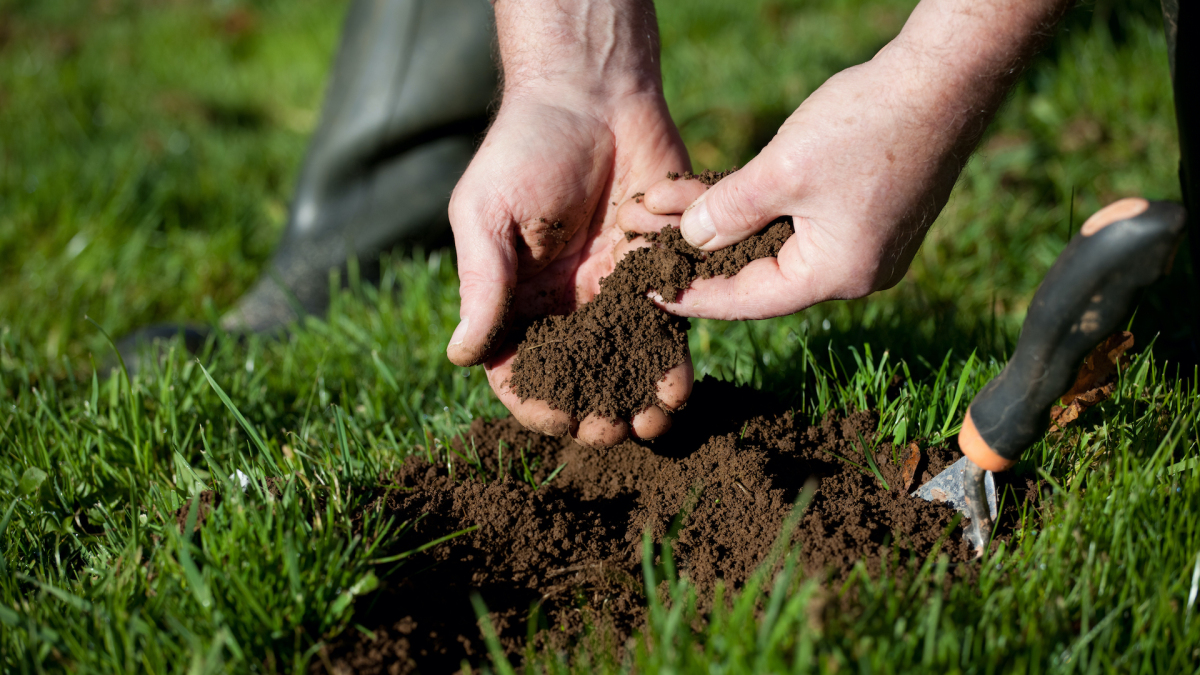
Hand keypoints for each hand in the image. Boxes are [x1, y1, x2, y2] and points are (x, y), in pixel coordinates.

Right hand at [445, 87, 693, 446]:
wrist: (592, 93)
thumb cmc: (524, 147)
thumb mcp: (487, 214)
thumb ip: (481, 284)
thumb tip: (460, 357)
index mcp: (514, 297)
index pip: (518, 368)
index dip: (535, 401)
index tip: (557, 418)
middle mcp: (563, 302)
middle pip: (578, 377)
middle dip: (594, 411)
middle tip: (612, 432)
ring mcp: (612, 289)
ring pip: (626, 361)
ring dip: (638, 398)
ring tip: (654, 423)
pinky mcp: (656, 269)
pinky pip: (667, 324)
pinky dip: (672, 358)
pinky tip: (679, 384)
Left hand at [618, 0, 1071, 320]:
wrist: (942, 79)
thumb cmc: (867, 124)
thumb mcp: (782, 171)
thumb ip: (728, 211)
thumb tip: (689, 239)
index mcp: (837, 275)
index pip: (748, 300)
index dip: (692, 294)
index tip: (647, 290)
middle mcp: (854, 272)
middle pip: (758, 272)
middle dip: (699, 252)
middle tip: (643, 246)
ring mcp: (864, 243)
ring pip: (774, 242)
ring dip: (722, 222)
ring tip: (665, 209)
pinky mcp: (866, 213)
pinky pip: (797, 221)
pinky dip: (757, 207)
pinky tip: (713, 193)